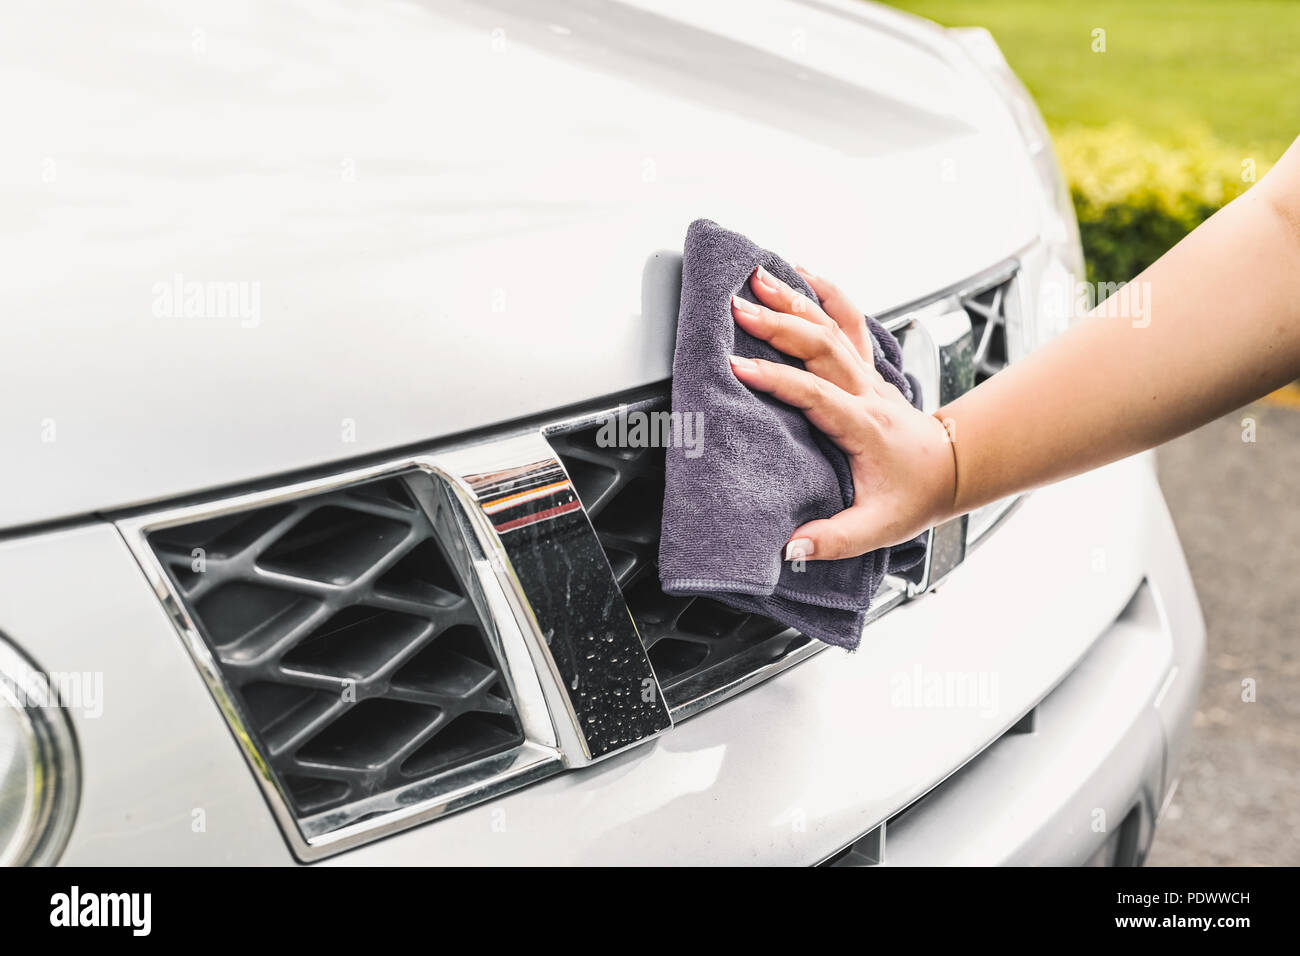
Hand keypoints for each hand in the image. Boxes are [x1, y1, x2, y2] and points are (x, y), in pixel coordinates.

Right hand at [728, 264, 957, 560]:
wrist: (951, 468)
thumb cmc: (913, 495)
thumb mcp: (877, 528)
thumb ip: (834, 540)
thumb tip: (791, 548)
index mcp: (863, 426)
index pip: (816, 394)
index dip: (777, 379)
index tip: (738, 367)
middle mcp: (866, 391)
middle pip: (822, 344)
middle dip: (778, 322)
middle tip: (737, 307)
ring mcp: (867, 374)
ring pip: (832, 324)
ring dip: (794, 298)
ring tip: (758, 276)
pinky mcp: (864, 367)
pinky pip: (846, 319)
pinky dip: (823, 292)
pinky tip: (799, 274)